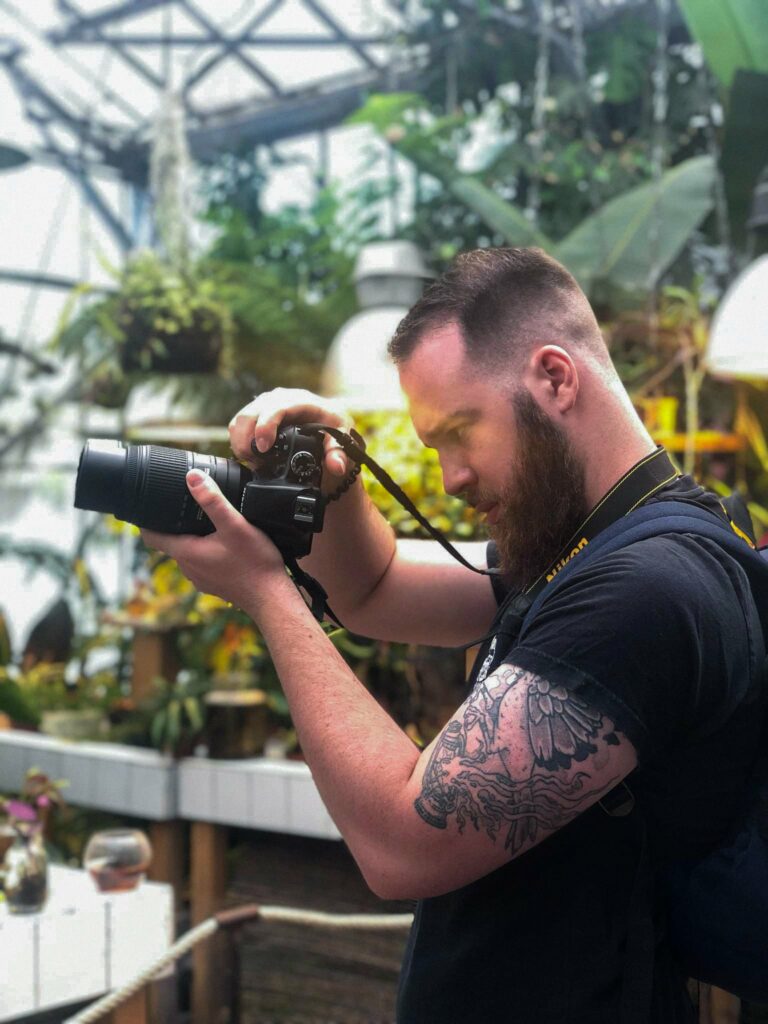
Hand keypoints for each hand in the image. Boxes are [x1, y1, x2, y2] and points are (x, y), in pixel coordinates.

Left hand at [141, 470, 285, 609]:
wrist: (272, 598)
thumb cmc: (255, 563)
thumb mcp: (235, 525)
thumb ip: (213, 501)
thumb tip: (192, 477)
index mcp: (187, 552)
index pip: (152, 537)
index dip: (146, 522)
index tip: (148, 508)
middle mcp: (189, 568)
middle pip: (171, 543)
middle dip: (175, 525)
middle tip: (184, 506)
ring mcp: (201, 578)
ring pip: (188, 553)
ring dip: (192, 539)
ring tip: (206, 522)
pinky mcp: (214, 584)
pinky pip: (202, 564)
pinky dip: (206, 552)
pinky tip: (223, 544)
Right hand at [229, 388, 354, 495]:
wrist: (328, 425)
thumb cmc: (334, 428)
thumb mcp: (342, 440)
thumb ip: (339, 453)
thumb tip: (336, 467)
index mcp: (302, 400)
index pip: (277, 407)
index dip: (266, 426)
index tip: (263, 448)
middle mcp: (280, 399)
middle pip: (253, 412)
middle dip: (247, 439)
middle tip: (254, 461)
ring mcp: (266, 406)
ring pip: (241, 419)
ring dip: (240, 442)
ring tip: (252, 461)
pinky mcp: (257, 415)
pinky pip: (238, 425)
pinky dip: (238, 442)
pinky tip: (249, 456)